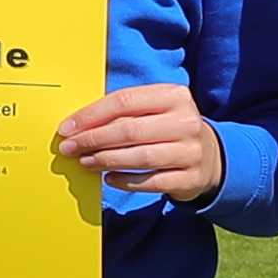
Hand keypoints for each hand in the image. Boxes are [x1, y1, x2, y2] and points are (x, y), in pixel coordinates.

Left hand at [56, 81, 225, 206]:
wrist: (209, 155)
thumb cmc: (168, 128)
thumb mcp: (155, 109)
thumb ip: (123, 111)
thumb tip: (77, 125)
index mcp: (174, 96)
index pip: (124, 101)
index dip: (91, 115)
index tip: (67, 128)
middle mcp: (186, 121)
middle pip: (129, 130)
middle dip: (93, 139)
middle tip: (70, 148)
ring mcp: (191, 152)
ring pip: (140, 157)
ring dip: (106, 160)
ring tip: (85, 162)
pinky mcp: (190, 178)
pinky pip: (150, 182)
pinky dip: (125, 181)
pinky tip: (108, 178)